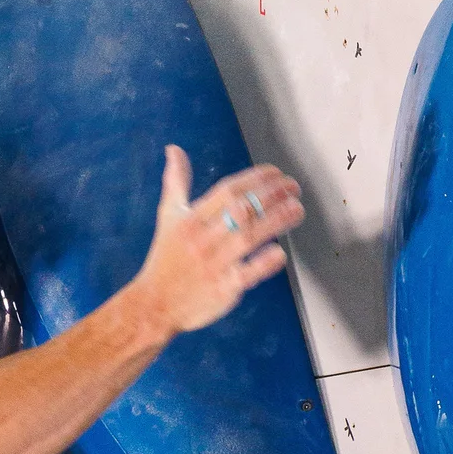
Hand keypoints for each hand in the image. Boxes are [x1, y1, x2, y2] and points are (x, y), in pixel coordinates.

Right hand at [134, 145, 303, 336]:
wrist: (154, 304)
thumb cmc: (165, 258)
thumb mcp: (168, 216)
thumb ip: (176, 181)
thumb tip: (174, 149)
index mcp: (191, 219)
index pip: (227, 191)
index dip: (255, 178)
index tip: (276, 173)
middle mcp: (203, 238)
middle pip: (242, 209)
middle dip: (271, 195)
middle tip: (294, 188)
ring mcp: (213, 264)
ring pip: (249, 237)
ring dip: (276, 221)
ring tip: (297, 209)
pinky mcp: (223, 289)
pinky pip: (248, 273)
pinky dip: (265, 263)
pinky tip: (281, 252)